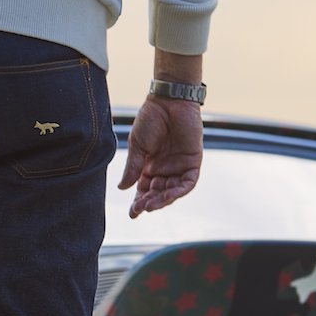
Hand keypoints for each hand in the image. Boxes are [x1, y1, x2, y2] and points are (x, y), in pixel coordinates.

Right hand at [118, 95, 202, 216]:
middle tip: (140, 208)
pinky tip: (168, 195)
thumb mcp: (137, 145)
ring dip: (163, 200)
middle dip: (149, 203)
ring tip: (152, 205)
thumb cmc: (151, 119)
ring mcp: (179, 166)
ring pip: (172, 191)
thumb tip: (122, 188)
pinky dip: (180, 191)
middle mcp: (164, 169)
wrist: (169, 101)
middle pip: (158, 193)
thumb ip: (132, 167)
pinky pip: (188, 182)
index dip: (138, 202)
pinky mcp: (193, 161)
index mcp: (149, 166)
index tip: (132, 213)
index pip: (144, 190)